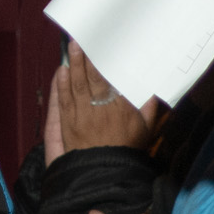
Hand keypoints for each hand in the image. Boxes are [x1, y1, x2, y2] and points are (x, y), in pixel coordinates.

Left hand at [44, 42, 158, 164]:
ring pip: (77, 85)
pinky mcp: (68, 123)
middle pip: (93, 78)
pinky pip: (64, 100)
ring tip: (72, 48)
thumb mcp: (146, 130)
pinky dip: (62, 85)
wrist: (104, 173)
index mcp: (121, 109)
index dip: (105, 63)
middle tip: (83, 40)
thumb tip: (152, 89)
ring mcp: (83, 115)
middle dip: (87, 58)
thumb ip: (149, 108)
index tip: (103, 48)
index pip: (111, 80)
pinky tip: (61, 71)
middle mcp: (101, 109)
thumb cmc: (126, 150)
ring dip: (73, 65)